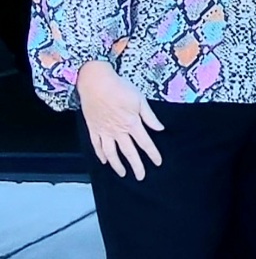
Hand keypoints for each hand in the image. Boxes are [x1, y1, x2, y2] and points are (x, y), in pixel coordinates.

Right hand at [76, 61, 164, 179]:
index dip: (152, 154)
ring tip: (122, 173)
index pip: (145, 143)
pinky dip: (100, 154)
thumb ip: (150, 117)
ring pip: (111, 153)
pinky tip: (104, 161)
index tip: (157, 162)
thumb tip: (160, 128)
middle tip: (140, 176)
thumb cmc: (119, 88)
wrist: (95, 82)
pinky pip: (96, 145)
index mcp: (132, 123)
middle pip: (128, 152)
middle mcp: (118, 130)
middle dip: (136, 166)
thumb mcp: (140, 100)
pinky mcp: (93, 128)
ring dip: (117, 165)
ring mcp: (104, 130)